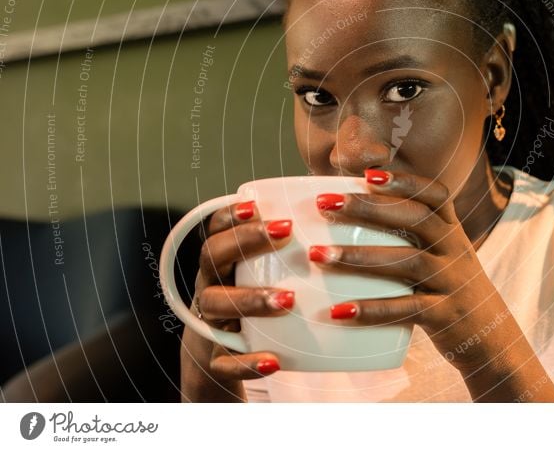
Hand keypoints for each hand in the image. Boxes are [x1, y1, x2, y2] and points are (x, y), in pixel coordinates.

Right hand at [180, 201, 294, 400]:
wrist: (227, 353)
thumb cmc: (261, 296)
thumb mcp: (270, 268)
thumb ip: (296, 237)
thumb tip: (336, 198)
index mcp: (223, 259)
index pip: (217, 228)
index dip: (232, 214)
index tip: (257, 204)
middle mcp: (212, 283)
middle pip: (212, 255)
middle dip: (246, 241)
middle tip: (286, 233)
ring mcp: (210, 320)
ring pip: (215, 304)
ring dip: (250, 299)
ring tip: (288, 300)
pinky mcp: (217, 358)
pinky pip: (224, 362)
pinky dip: (246, 362)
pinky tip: (274, 361)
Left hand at [310, 169, 553, 400]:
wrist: (492, 340)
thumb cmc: (448, 291)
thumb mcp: (440, 257)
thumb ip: (408, 235)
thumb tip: (350, 214)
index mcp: (452, 231)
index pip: (435, 194)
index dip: (404, 180)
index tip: (366, 174)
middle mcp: (456, 250)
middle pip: (415, 219)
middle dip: (368, 208)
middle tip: (324, 204)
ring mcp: (453, 282)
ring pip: (408, 261)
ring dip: (359, 256)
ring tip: (318, 255)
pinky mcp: (446, 315)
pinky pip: (407, 309)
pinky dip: (371, 310)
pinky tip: (338, 311)